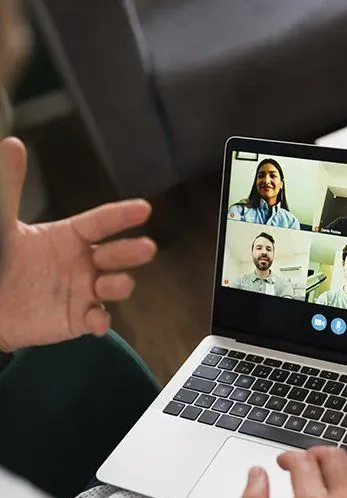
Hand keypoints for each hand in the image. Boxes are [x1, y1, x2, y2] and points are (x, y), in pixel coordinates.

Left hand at [0, 137, 156, 349]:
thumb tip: (12, 143)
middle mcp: (83, 262)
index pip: (100, 222)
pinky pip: (96, 319)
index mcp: (69, 236)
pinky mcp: (78, 318)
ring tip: (118, 283)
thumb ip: (10, 187)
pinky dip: (100, 321)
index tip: (144, 209)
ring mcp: (83, 291)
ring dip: (120, 285)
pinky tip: (96, 320)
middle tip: (147, 248)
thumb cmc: (1, 260)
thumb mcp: (3, 224)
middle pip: (114, 254)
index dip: (121, 216)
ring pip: (112, 286)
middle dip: (131, 252)